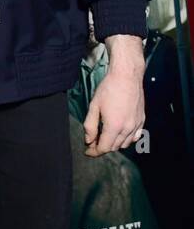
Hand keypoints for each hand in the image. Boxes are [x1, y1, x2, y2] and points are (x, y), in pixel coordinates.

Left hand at [84, 34, 145, 156]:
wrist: (127, 77)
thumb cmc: (108, 89)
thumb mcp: (94, 107)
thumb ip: (90, 126)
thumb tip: (89, 141)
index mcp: (114, 126)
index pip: (104, 147)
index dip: (94, 152)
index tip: (87, 151)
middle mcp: (128, 128)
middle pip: (114, 147)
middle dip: (102, 147)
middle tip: (92, 142)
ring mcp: (137, 125)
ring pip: (125, 143)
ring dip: (114, 143)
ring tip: (104, 136)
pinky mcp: (142, 120)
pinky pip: (135, 136)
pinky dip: (127, 139)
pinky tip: (119, 133)